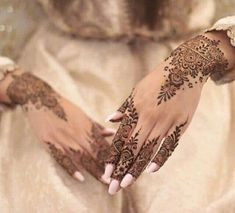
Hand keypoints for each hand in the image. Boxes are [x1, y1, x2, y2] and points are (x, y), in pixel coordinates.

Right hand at [1, 70, 113, 181]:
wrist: (42, 100)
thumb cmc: (65, 107)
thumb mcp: (83, 115)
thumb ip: (97, 126)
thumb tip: (112, 133)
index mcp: (87, 127)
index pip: (102, 144)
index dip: (113, 157)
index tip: (121, 167)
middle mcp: (78, 134)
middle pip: (95, 153)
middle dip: (107, 166)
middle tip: (117, 179)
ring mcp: (64, 139)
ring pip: (82, 157)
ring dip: (94, 169)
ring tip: (104, 181)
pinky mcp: (50, 143)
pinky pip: (61, 158)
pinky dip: (71, 168)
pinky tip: (80, 177)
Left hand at [102, 31, 234, 193]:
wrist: (183, 70)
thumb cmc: (156, 80)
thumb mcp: (136, 90)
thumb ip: (124, 107)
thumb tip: (109, 120)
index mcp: (135, 110)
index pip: (121, 139)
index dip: (113, 157)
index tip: (106, 173)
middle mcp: (148, 119)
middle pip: (132, 148)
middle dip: (121, 169)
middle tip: (113, 188)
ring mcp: (165, 122)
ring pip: (148, 150)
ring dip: (137, 169)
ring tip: (127, 183)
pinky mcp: (180, 124)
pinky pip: (170, 145)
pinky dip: (161, 158)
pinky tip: (151, 170)